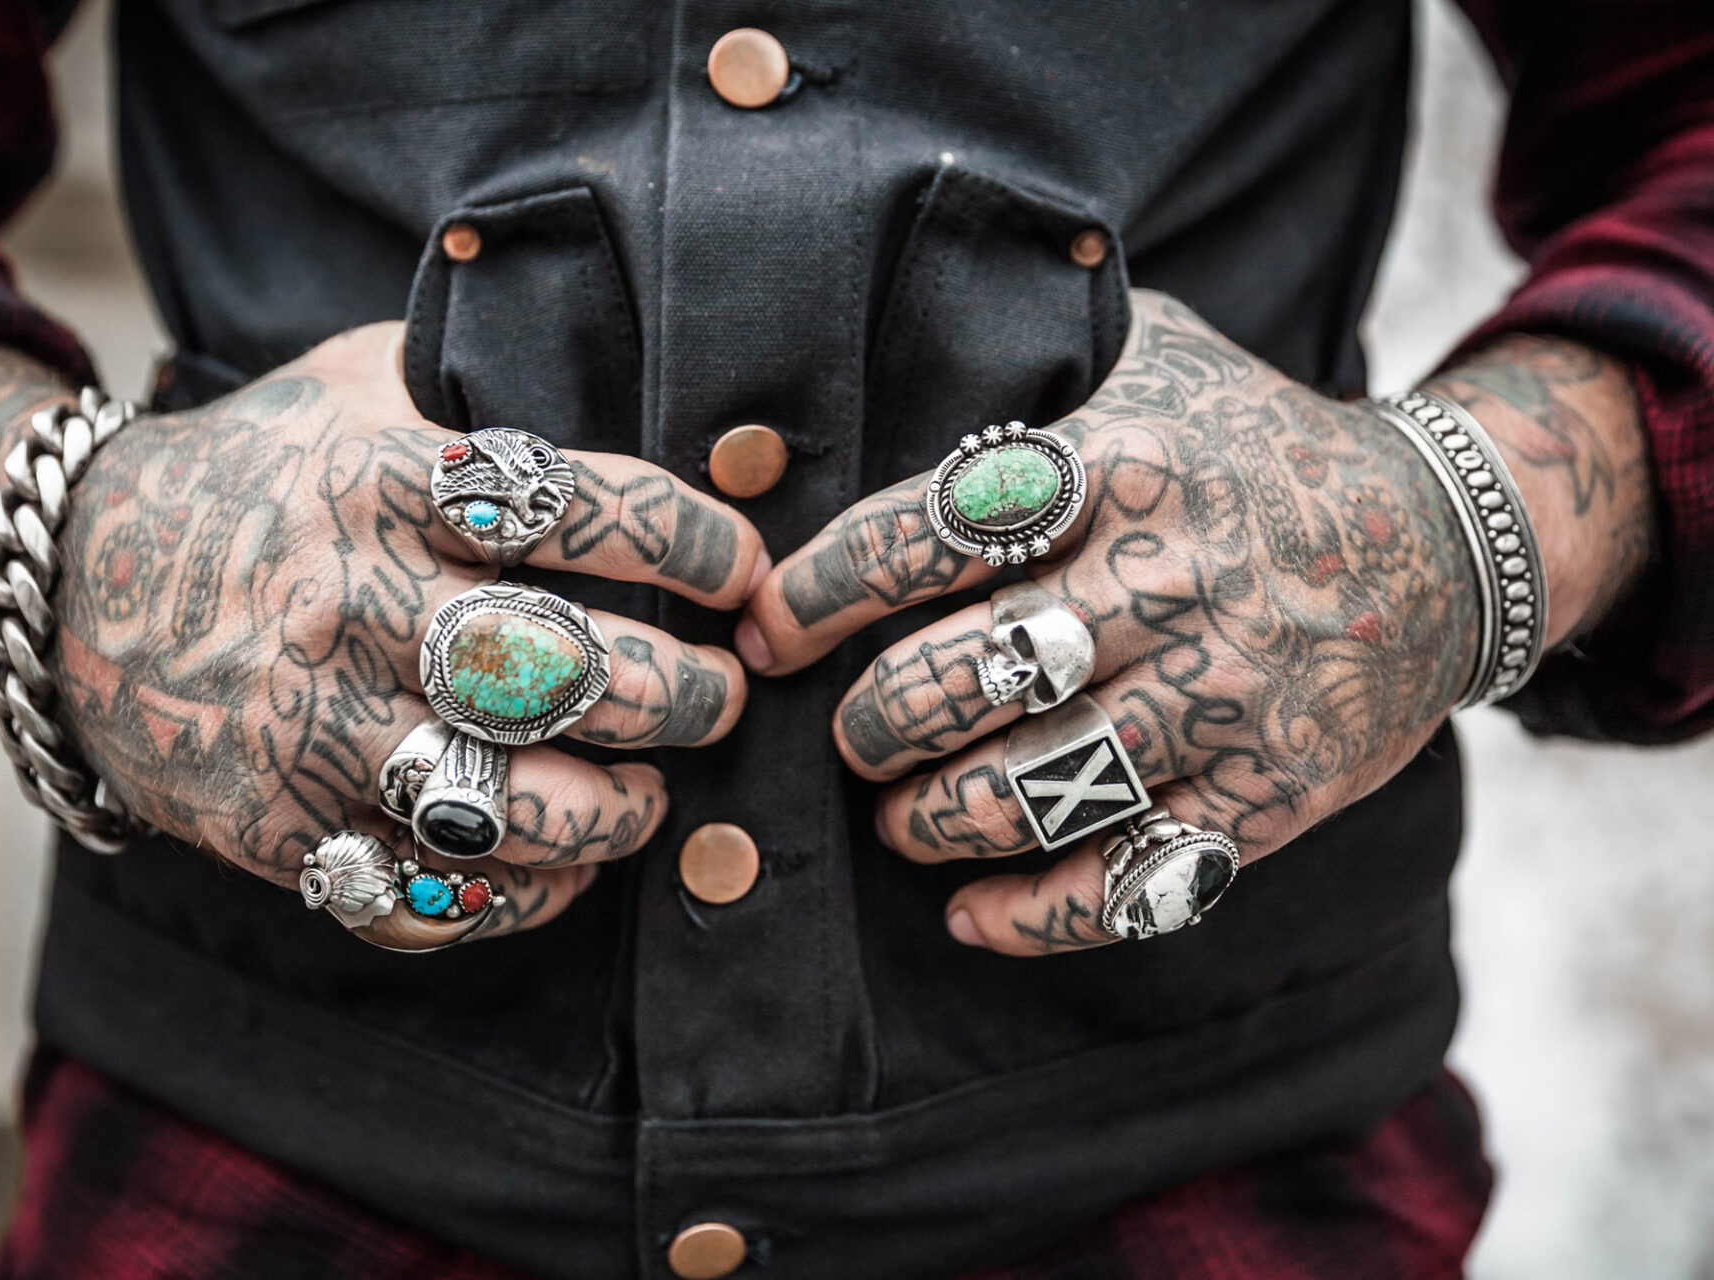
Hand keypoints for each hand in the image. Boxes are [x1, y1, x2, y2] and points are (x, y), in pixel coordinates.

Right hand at [48, 324, 766, 948]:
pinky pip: (426, 894)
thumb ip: (478, 383)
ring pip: (505, 803)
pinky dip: (521, 898)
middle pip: (563, 672)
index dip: (693, 545)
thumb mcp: (353, 384)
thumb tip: (634, 386)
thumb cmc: (257, 474)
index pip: (578, 508)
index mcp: (380, 481)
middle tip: (725, 694)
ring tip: (654, 794)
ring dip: (617, 812)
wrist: (68, 579)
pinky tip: (568, 869)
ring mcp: (305, 727)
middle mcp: (347, 604)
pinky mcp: (276, 828)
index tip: (745, 571)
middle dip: (685, 695)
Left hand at [741, 291, 1486, 953]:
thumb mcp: (1162, 357)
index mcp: (1119, 468)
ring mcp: (1223, 696)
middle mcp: (1167, 582)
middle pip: (961, 676)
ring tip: (899, 816)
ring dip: (929, 820)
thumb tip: (900, 299)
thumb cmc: (1259, 449)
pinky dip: (1031, 914)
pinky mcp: (1269, 793)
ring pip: (1030, 787)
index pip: (923, 535)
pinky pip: (1128, 879)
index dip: (816, 594)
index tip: (763, 633)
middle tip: (847, 735)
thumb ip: (1045, 341)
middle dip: (869, 724)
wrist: (1446, 545)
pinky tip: (968, 912)